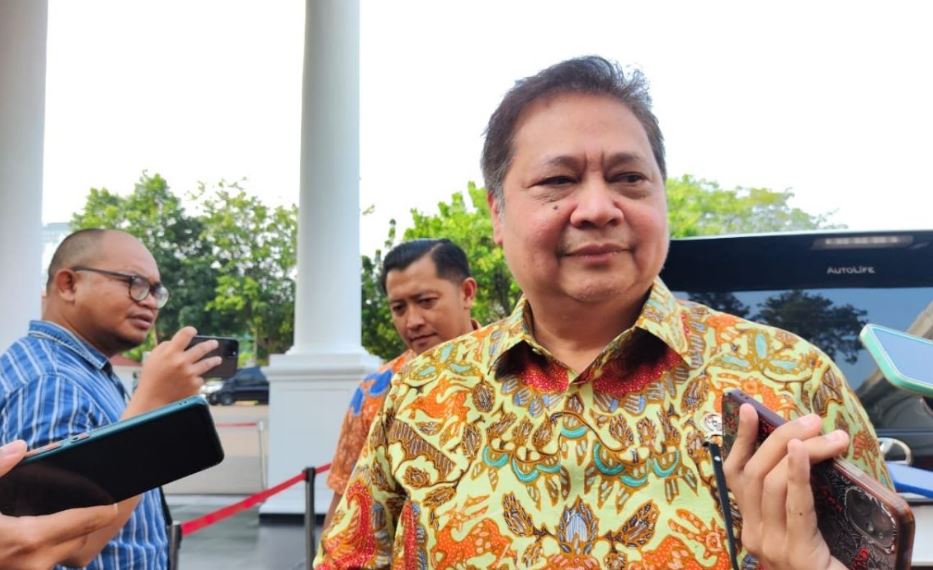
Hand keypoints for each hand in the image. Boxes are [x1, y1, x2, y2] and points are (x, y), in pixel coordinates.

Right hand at [0, 441, 117, 569]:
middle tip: (88, 505)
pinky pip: (40, 563)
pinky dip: (44, 550)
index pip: (83, 522)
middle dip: (83, 524)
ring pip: (59, 556)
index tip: (112, 502)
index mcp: (27, 539)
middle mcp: (31, 564)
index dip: (100, 510)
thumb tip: (20, 447)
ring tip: (62, 518)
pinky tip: (38, 533)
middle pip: (76, 541)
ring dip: (62, 539)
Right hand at [129, 326, 220, 415]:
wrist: (152, 401)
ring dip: (215, 360)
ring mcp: (190, 374)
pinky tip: (195, 379)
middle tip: (215, 343)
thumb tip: (182, 341)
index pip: (185, 334)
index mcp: (170, 352)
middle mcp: (182, 362)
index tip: (193, 331)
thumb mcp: (153, 358)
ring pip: (208, 363)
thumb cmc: (151, 378)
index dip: (190, 331)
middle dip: (211, 344)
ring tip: (218, 359)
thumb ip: (166, 347)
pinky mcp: (195, 385)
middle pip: (202, 348)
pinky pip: (200, 378)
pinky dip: (198, 378)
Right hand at [723, 404, 848, 569]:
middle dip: (779, 437)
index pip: (736, 476)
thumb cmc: (824, 567)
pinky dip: (798, 473)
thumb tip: (804, 453)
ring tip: (827, 434)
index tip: (748, 410)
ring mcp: (771, 545)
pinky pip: (793, 505)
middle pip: (755, 473)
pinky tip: (804, 452)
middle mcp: (753, 535)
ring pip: (772, 482)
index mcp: (752, 528)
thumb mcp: (803, 530)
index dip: (739, 440)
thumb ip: (795, 501)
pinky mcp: (794, 553)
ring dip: (800, 450)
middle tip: (810, 419)